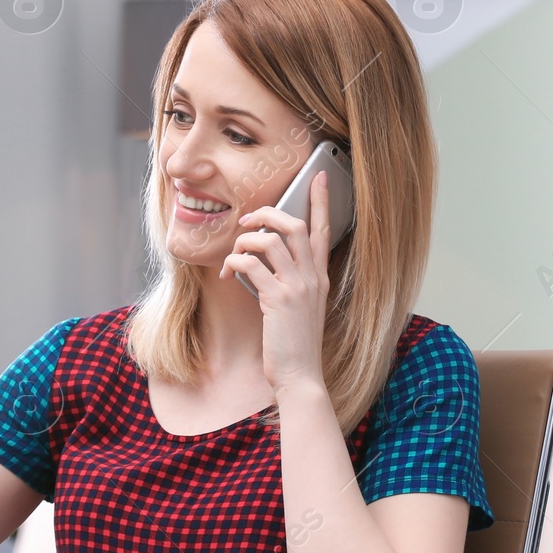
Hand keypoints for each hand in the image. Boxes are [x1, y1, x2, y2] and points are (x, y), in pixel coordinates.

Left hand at [219, 170, 331, 399]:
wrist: (300, 376)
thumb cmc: (293, 344)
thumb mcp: (298, 307)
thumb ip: (289, 282)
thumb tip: (261, 262)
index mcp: (320, 277)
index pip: (324, 230)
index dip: (321, 201)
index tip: (320, 177)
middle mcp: (313, 278)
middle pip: (295, 225)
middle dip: (267, 213)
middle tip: (247, 221)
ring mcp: (297, 288)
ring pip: (270, 240)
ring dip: (244, 242)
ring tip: (232, 257)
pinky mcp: (278, 300)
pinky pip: (251, 265)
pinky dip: (234, 263)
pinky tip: (228, 275)